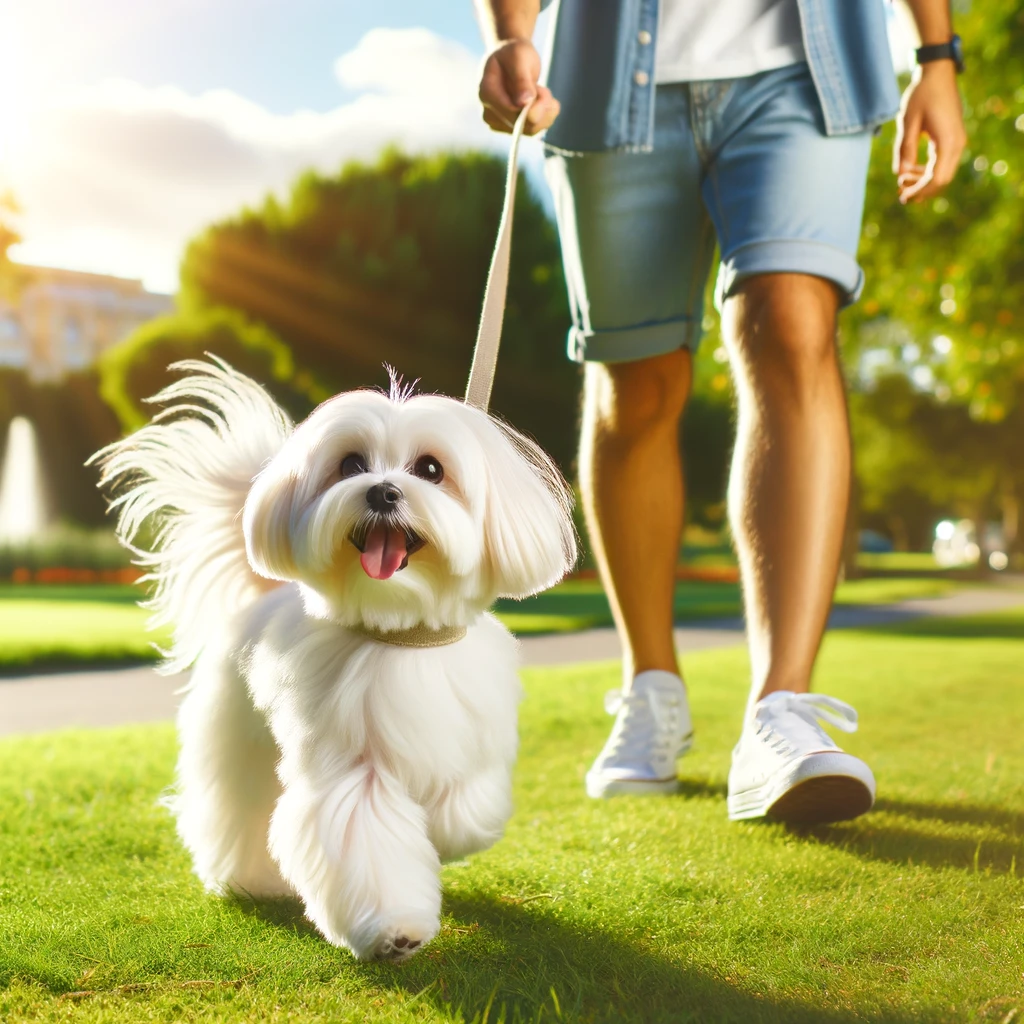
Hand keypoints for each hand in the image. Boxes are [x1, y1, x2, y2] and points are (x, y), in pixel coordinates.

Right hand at [478, 38, 559, 135]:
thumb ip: (521, 79)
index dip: (534, 104)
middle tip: (543, 88)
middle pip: (523, 124)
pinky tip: (540, 102)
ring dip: (545, 111)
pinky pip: (533, 131)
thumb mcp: (518, 57)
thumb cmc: (513, 54)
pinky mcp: (509, 129)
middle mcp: (488, 113)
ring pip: (531, 130)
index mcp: (486, 93)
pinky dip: (544, 117)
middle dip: (541, 106)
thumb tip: (524, 103)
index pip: (512, 111)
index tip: (542, 89)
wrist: (510, 61)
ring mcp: (498, 124)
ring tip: (541, 92)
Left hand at [893, 62, 967, 203]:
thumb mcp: (907, 122)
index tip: (903, 197)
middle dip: (922, 191)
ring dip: (923, 182)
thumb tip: (901, 173)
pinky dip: (927, 171)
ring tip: (902, 182)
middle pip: (942, 180)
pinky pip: (942, 163)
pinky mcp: (952, 139)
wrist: (937, 74)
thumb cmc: (921, 95)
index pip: (936, 178)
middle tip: (901, 196)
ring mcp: (957, 141)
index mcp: (947, 142)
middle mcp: (957, 144)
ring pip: (943, 173)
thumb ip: (905, 148)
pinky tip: (910, 171)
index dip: (919, 191)